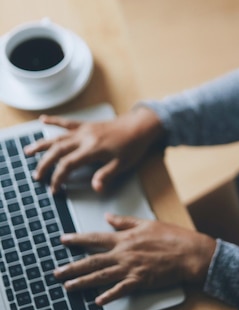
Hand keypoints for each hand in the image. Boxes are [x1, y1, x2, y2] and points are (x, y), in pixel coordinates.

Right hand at [24, 106, 164, 193]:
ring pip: (58, 137)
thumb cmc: (133, 146)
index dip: (58, 178)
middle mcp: (85, 138)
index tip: (54, 189)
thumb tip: (95, 187)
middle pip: (58, 151)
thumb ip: (106, 175)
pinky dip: (54, 121)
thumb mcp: (122, 164)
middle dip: (45, 164)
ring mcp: (84, 130)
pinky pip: (67, 122)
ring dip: (42, 144)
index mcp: (93, 149)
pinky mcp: (87, 125)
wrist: (140, 126)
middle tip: (37, 176)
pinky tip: (43, 119)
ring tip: (27, 151)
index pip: (68, 165)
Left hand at [54, 214, 216, 304]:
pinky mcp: (140, 281)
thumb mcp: (146, 223)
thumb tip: (108, 217)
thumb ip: (124, 221)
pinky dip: (108, 296)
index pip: (95, 238)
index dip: (77, 239)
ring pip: (101, 276)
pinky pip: (120, 290)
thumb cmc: (172, 237)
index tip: (63, 240)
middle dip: (72, 267)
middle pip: (92, 261)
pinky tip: (97, 301)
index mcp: (125, 238)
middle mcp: (124, 253)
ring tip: (68, 287)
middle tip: (56, 272)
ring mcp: (131, 268)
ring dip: (83, 282)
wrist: (190, 253)